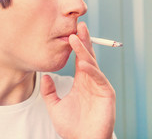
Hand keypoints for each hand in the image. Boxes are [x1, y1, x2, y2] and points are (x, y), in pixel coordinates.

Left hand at [40, 22, 115, 138]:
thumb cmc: (72, 126)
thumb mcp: (55, 106)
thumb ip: (49, 91)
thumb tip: (45, 76)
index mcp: (81, 80)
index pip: (80, 58)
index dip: (77, 46)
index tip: (71, 33)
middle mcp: (91, 79)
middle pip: (88, 56)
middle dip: (84, 41)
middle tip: (79, 26)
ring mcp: (99, 85)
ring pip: (92, 63)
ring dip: (84, 51)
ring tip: (75, 39)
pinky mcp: (106, 93)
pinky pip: (98, 78)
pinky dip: (91, 70)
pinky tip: (83, 63)